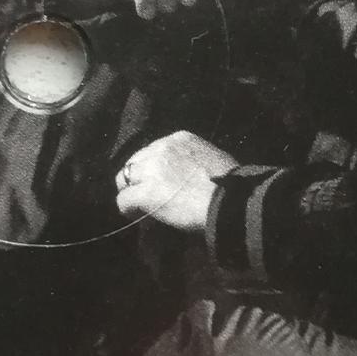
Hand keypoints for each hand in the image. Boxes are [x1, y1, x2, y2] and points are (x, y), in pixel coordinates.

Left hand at [115, 131, 237, 230]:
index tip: (160, 183)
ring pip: (124, 179)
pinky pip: (124, 200)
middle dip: (138, 179)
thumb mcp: (212, 159)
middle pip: (134, 162)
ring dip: (132, 193)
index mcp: (180, 138)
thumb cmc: (233, 186)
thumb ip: (192, 162)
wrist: (231, 202)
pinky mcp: (145, 192)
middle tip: (147, 197)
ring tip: (141, 208)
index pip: (153, 151)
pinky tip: (137, 216)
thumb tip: (184, 178)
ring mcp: (152, 169)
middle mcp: (162, 148)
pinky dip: (129, 210)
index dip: (152, 170)